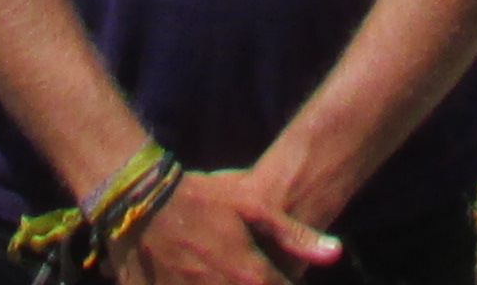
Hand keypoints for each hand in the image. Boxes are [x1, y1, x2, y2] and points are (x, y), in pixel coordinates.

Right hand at [117, 165, 336, 284]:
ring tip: (230, 275)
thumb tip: (336, 253)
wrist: (141, 202)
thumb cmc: (201, 199)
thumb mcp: (251, 206)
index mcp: (250, 276)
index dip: (287, 284)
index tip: (285, 276)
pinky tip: (199, 276)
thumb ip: (294, 234)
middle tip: (252, 273)